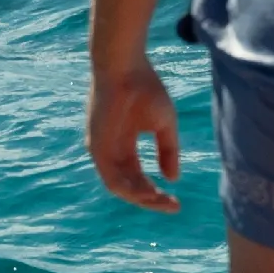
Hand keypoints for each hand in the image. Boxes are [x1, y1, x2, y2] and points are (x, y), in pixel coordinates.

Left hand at [86, 55, 183, 214]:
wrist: (125, 66)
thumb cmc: (145, 88)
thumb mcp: (163, 125)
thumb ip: (167, 151)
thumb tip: (173, 179)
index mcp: (123, 145)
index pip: (137, 178)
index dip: (156, 193)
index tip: (176, 203)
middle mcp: (110, 151)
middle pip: (129, 186)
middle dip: (151, 200)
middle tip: (173, 206)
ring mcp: (101, 149)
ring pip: (119, 187)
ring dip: (141, 198)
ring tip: (161, 200)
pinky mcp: (96, 145)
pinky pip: (111, 177)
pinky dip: (129, 189)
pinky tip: (148, 192)